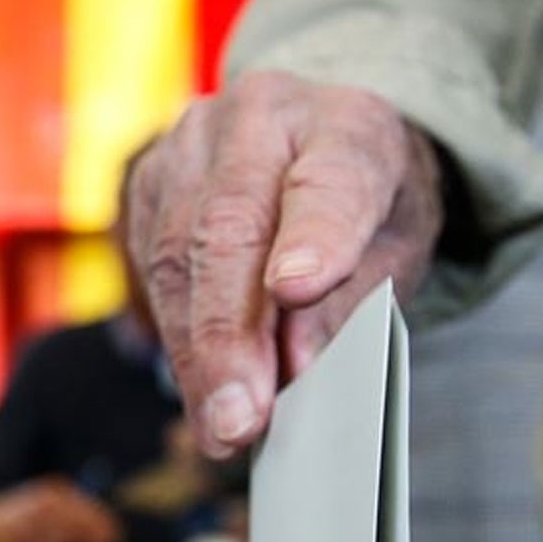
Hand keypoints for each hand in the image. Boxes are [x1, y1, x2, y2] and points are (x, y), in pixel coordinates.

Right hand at [126, 70, 443, 459]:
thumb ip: (351, 299)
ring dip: (194, 351)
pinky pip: (149, 266)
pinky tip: (200, 387)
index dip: (314, 237)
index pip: (331, 179)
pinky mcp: (147, 180)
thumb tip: (294, 364)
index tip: (298, 289)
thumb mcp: (396, 250)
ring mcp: (191, 144)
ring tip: (220, 424)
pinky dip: (177, 337)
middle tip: (239, 418)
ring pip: (175, 253)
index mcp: (346, 124)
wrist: (323, 144)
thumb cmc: (368, 204)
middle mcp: (260, 117)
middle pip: (228, 226)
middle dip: (229, 335)